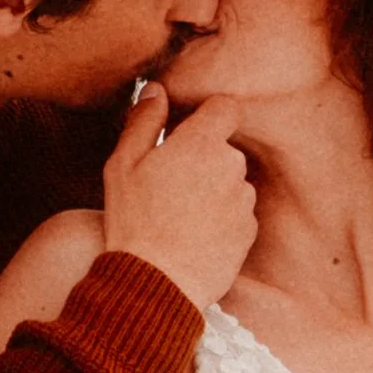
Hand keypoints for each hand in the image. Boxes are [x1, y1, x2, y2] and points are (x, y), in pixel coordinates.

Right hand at [101, 87, 255, 311]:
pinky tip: (193, 235)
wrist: (157, 282)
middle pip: (224, 148)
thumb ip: (143, 120)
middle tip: (168, 184)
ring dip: (212, 190)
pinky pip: (236, 213)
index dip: (207, 116)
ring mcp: (244, 200)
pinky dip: (220, 219)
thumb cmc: (134, 221)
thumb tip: (156, 90)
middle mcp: (231, 166)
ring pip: (231, 181)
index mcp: (201, 143)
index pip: (225, 107)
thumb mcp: (123, 164)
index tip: (185, 132)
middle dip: (203, 158)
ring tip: (179, 216)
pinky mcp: (249, 231)